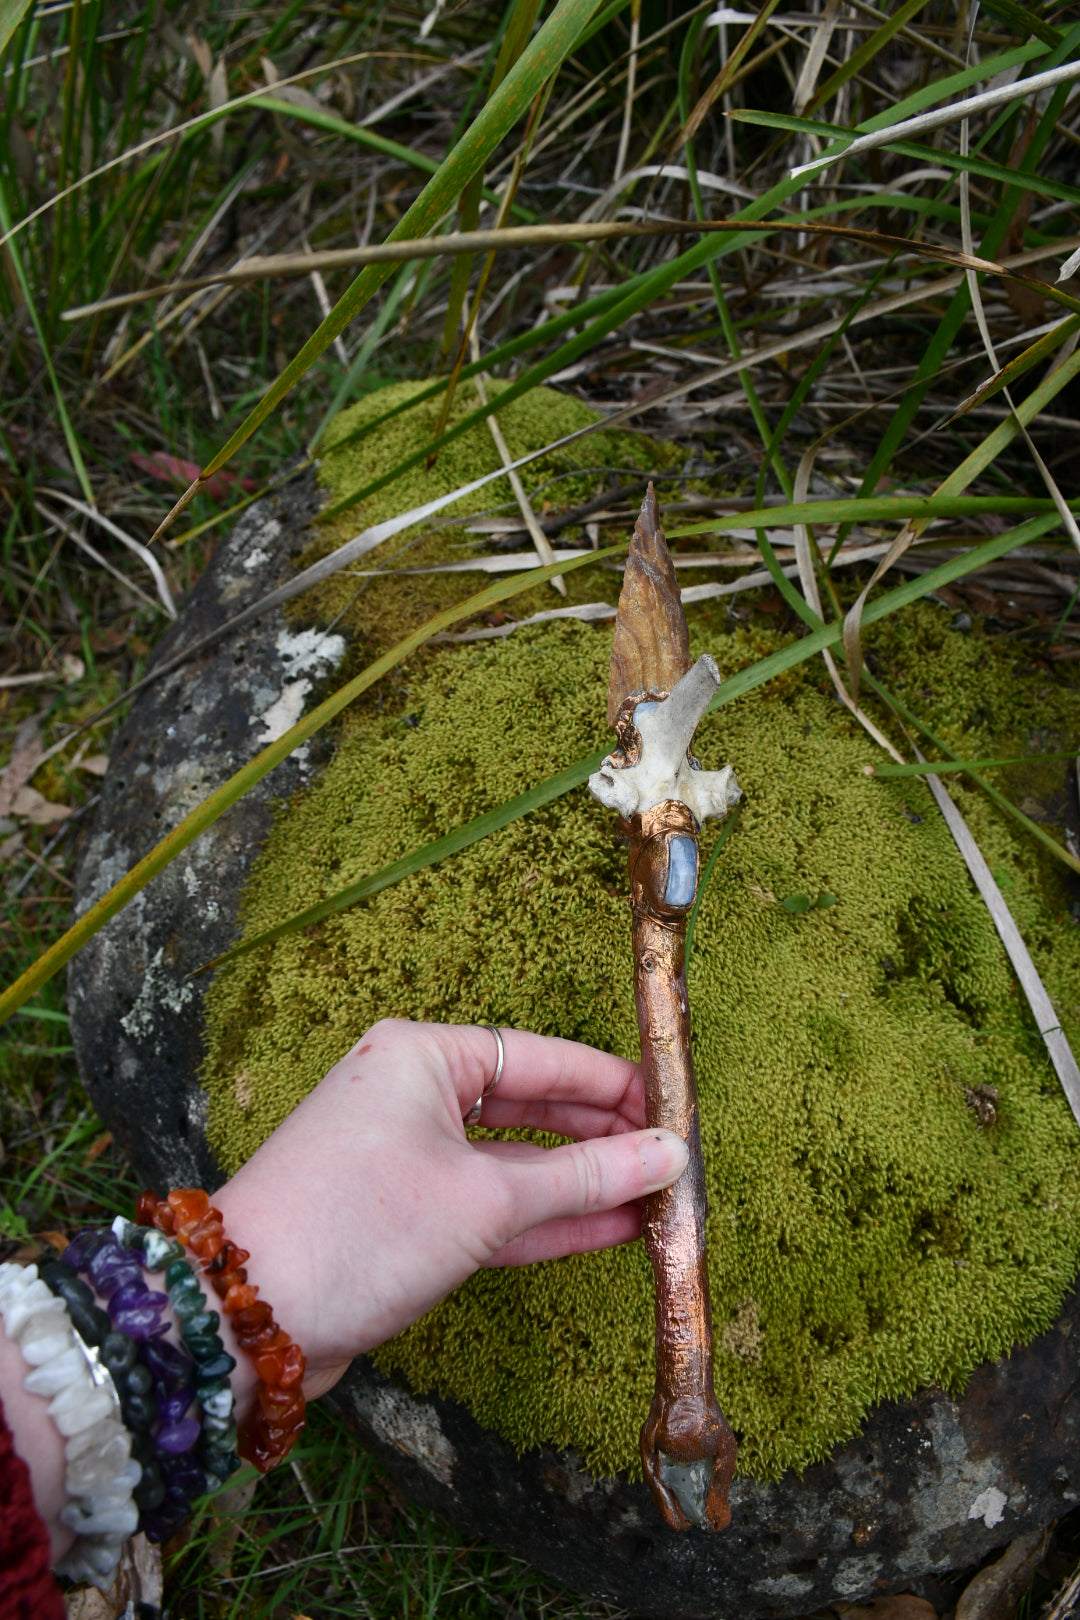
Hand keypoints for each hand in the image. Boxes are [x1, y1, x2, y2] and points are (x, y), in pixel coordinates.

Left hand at [213, 1019, 687, 1400]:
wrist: (247, 1315)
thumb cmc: (360, 1228)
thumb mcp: (486, 1199)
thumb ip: (585, 1177)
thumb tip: (668, 1156)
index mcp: (421, 1058)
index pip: (539, 1057)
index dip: (611, 1084)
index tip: (675, 1106)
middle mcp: (411, 1096)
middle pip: (528, 1107)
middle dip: (601, 1137)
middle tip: (673, 1159)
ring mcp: (405, 1159)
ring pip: (512, 1164)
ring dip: (581, 1186)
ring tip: (658, 1201)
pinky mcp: (402, 1219)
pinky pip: (488, 1207)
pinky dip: (543, 1220)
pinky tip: (610, 1231)